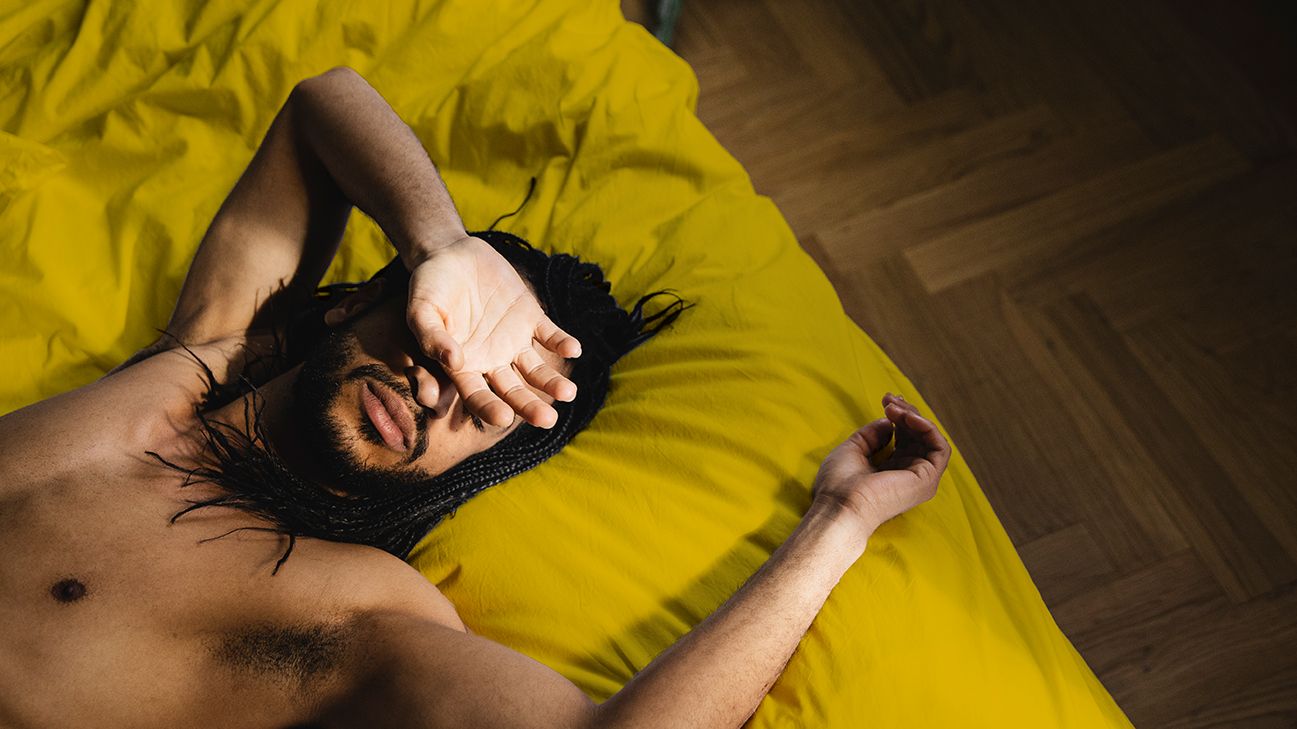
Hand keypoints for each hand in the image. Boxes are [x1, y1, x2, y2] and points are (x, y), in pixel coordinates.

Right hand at [405, 236, 580, 428]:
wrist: (451, 254)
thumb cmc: (429, 287)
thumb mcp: (421, 310)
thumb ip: (432, 337)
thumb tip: (453, 360)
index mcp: (463, 366)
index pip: (478, 396)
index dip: (490, 409)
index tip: (504, 418)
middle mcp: (491, 360)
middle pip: (513, 392)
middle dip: (530, 407)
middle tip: (547, 419)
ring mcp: (513, 340)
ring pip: (535, 370)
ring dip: (552, 383)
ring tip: (568, 393)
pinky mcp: (530, 318)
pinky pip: (549, 334)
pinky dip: (562, 342)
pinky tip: (574, 349)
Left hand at [811, 393, 950, 538]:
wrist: (840, 505)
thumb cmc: (839, 484)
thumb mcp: (853, 449)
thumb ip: (872, 434)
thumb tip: (889, 422)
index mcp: (891, 471)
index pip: (906, 438)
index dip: (899, 415)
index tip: (886, 399)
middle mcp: (908, 475)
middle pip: (919, 436)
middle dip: (907, 412)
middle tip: (889, 399)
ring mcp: (920, 479)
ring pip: (931, 439)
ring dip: (915, 417)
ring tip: (894, 408)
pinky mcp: (927, 480)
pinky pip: (940, 448)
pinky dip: (928, 428)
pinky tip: (908, 418)